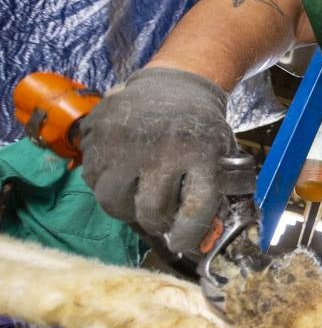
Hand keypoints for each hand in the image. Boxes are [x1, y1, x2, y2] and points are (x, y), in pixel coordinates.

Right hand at [81, 67, 234, 253]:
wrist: (176, 84)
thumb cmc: (201, 129)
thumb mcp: (222, 153)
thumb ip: (217, 190)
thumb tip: (209, 237)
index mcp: (203, 155)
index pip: (195, 210)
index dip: (188, 235)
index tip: (181, 243)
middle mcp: (164, 150)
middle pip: (150, 212)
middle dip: (156, 223)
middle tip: (160, 218)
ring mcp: (128, 142)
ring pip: (114, 201)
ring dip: (126, 208)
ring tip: (137, 198)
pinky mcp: (100, 134)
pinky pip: (92, 179)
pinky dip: (105, 186)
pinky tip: (121, 177)